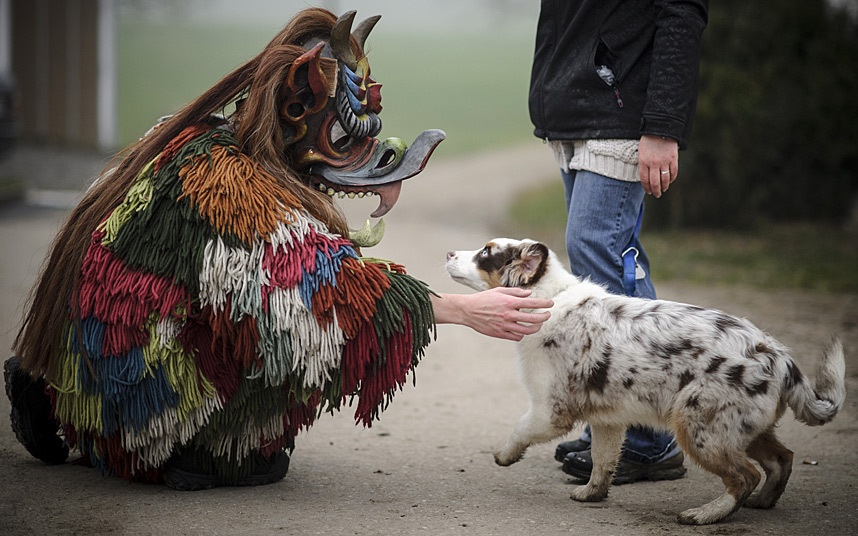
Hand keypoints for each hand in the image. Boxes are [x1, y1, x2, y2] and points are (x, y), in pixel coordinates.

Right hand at [432, 287, 552, 340]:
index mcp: (509, 302)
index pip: (532, 303)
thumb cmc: (483, 299)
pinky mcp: (500, 333)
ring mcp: (505, 326)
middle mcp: (509, 315)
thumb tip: (529, 294)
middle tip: (547, 315)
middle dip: (544, 317)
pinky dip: (522, 334)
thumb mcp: (499, 291)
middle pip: (533, 319)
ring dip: (536, 328)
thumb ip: (515, 292)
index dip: (544, 304)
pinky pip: (516, 336)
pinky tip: (523, 330)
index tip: (551, 304)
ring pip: (527, 330)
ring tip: (538, 324)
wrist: (468, 310)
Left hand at [638, 134, 678, 197]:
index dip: (647, 188)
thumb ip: (643, 164)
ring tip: (664, 189)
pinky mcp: (673, 159)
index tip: (648, 192)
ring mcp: (664, 162)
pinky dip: (672, 179)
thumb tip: (646, 177)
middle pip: (655, 183)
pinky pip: (673, 172)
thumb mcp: (641, 152)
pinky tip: (670, 181)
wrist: (661, 129)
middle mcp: (654, 163)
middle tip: (657, 195)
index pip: (644, 180)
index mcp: (643, 162)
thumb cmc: (648, 141)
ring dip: (664, 187)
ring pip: (665, 179)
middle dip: (656, 191)